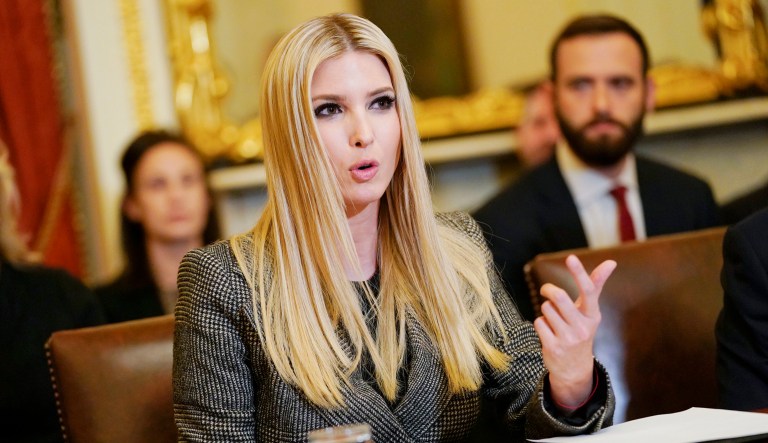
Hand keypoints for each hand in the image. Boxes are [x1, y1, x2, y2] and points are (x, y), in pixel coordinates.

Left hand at [533, 254, 615, 409]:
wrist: (574, 369)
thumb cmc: (580, 330)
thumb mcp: (590, 312)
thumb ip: (596, 286)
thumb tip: (611, 262)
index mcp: (593, 315)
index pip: (588, 291)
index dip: (579, 273)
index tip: (571, 258)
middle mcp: (582, 327)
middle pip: (559, 297)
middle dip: (549, 290)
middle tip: (547, 290)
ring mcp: (568, 339)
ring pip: (546, 309)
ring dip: (546, 311)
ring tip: (554, 322)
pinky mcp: (553, 347)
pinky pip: (539, 322)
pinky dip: (541, 324)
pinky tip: (549, 333)